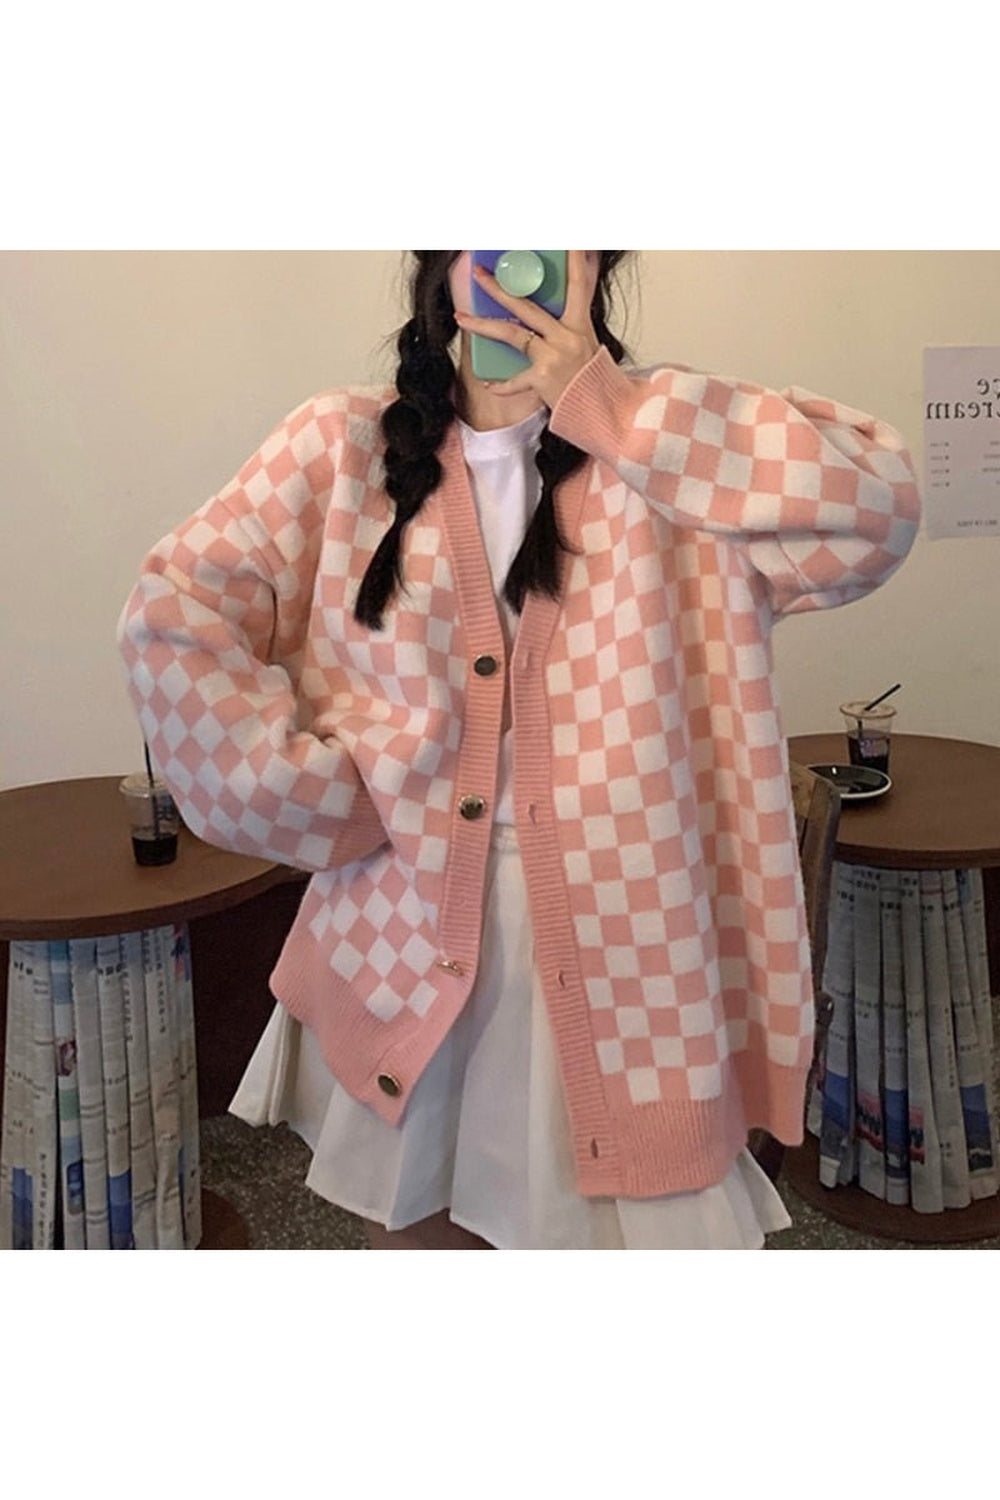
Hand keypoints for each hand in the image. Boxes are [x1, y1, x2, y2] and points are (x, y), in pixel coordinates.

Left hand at [453, 250, 599, 409]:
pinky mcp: (543, 380)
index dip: (574, 261)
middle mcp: (566, 337)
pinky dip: (501, 385)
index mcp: (579, 325)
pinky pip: (514, 381)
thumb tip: (564, 304)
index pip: (578, 285)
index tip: (569, 240)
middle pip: (526, 306)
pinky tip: (489, 384)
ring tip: (461, 317)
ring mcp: (553, 357)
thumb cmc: (593, 380)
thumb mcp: (589, 344)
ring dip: (482, 325)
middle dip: (499, 289)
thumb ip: (573, 321)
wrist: (605, 412)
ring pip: (512, 334)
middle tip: (478, 274)